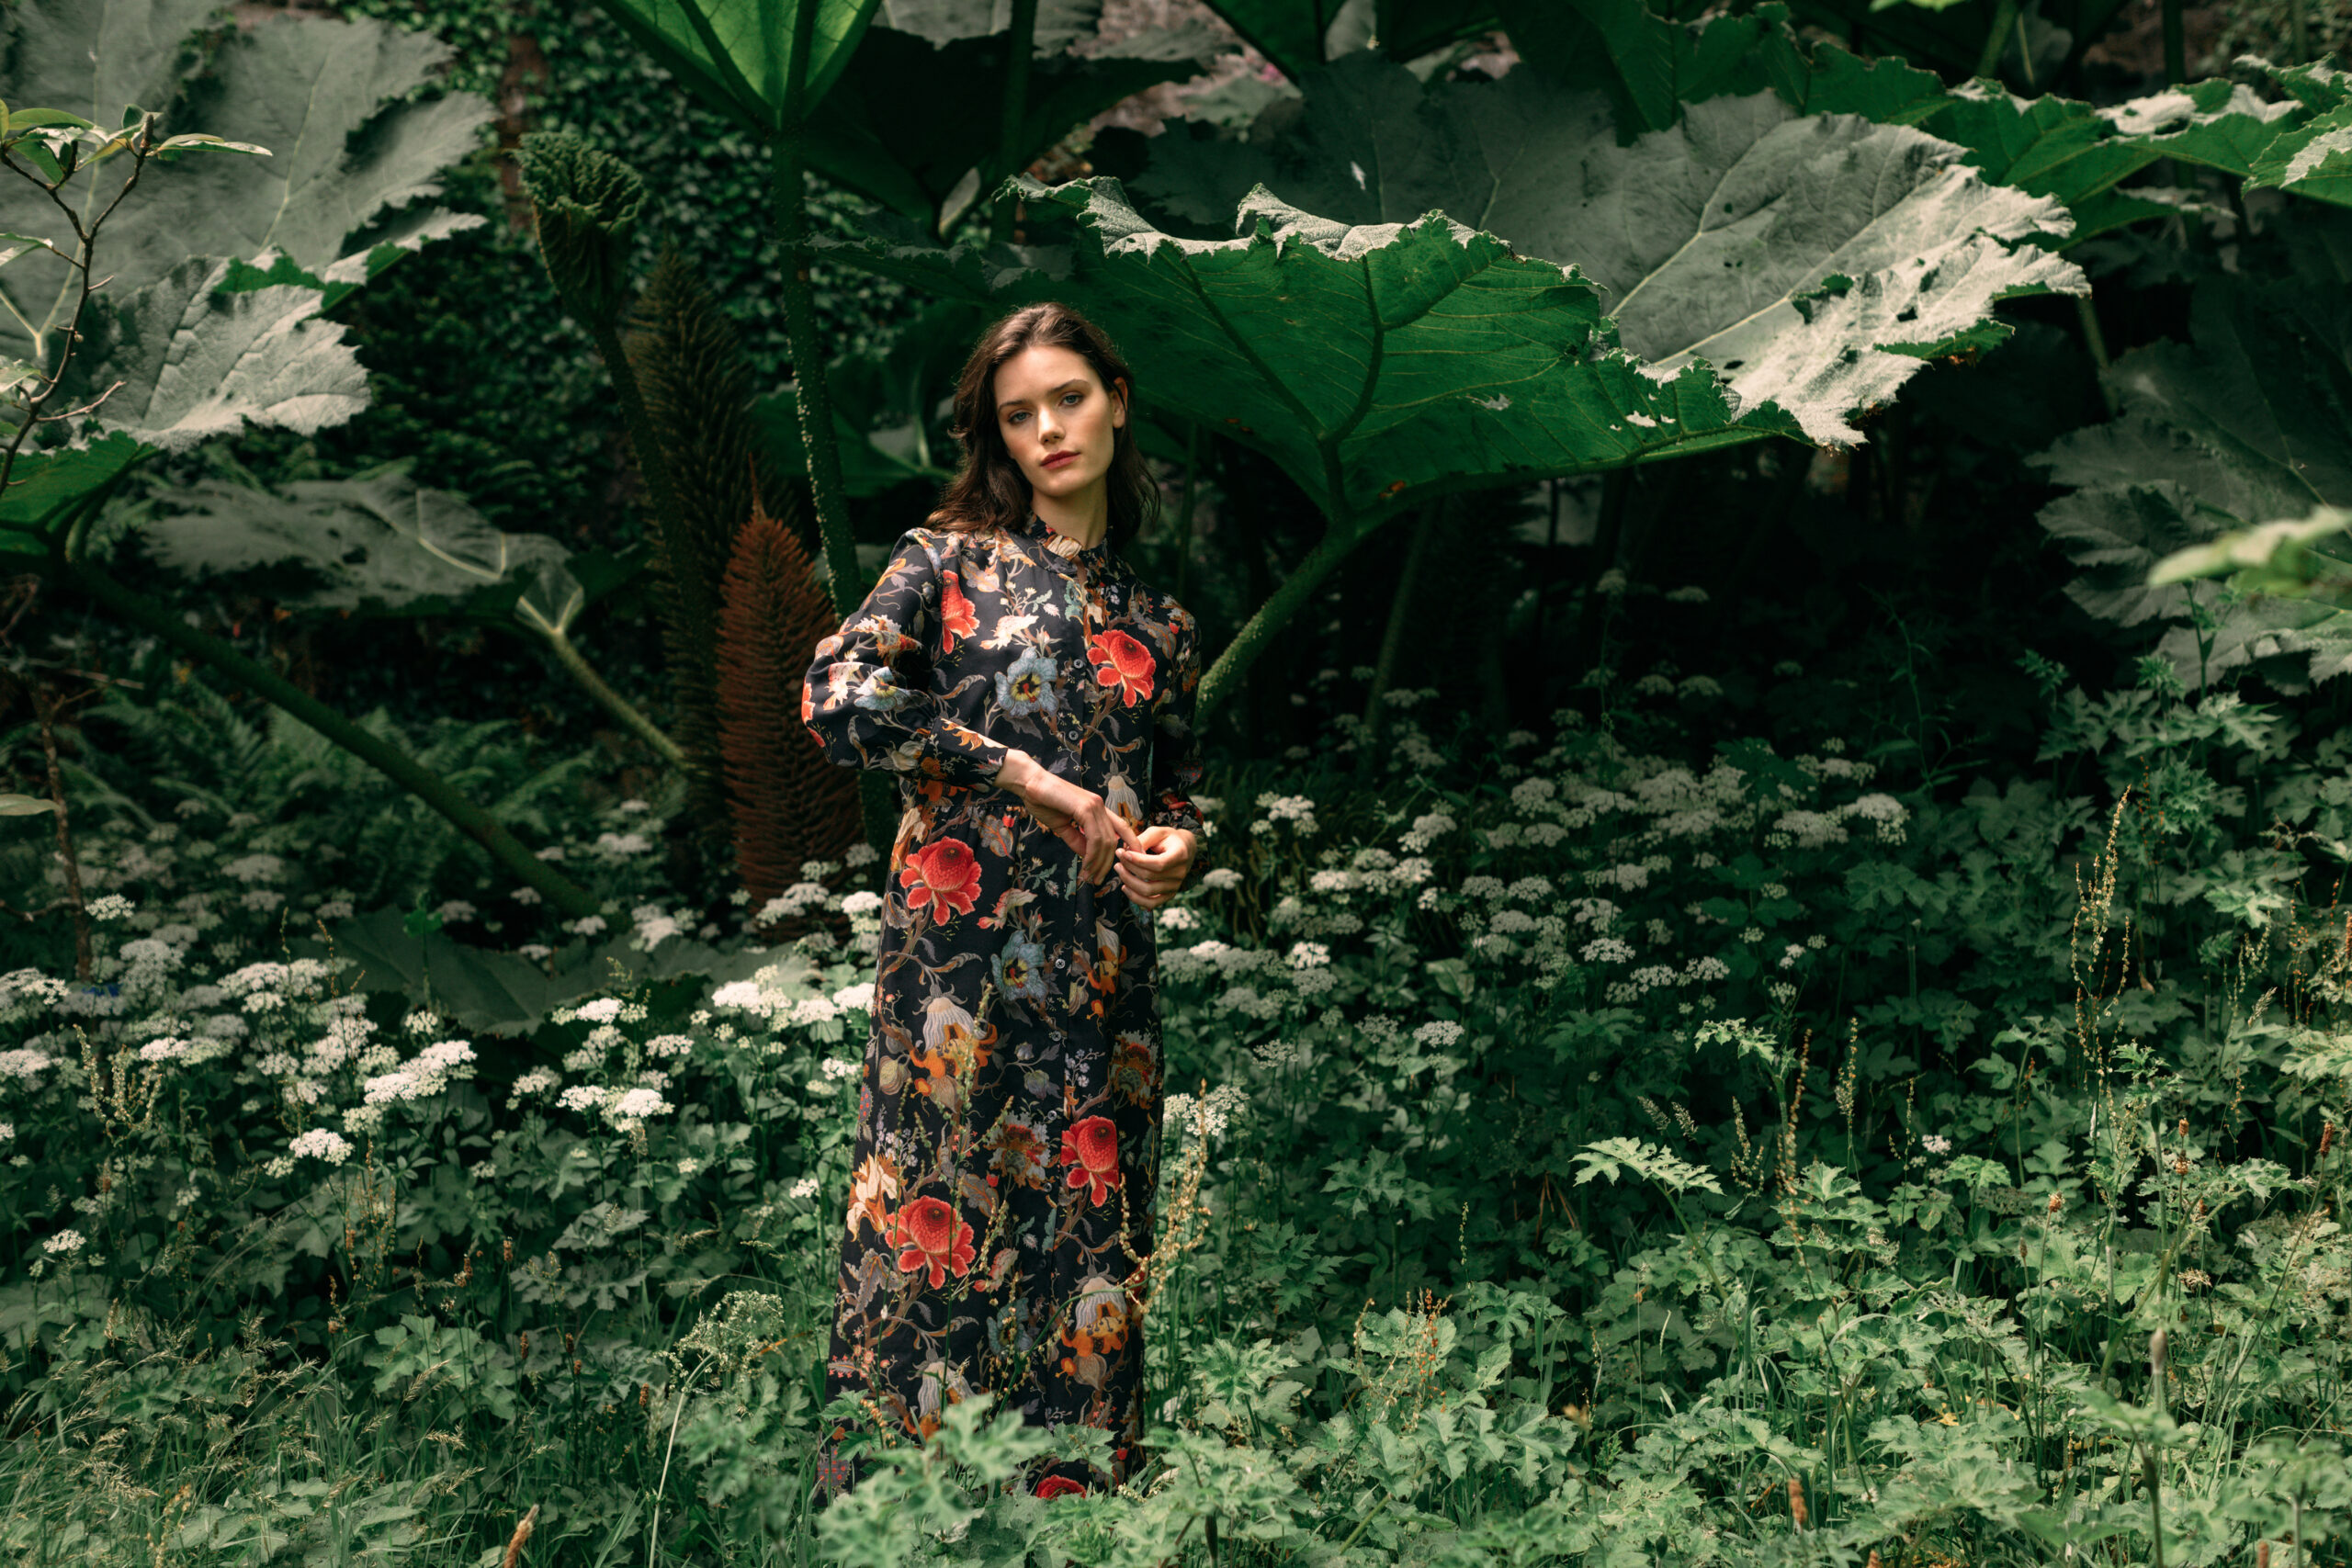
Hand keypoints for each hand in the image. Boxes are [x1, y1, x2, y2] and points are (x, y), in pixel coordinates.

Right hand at [997, 750, 1138, 884]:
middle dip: (1106, 864)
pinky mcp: (1085, 808)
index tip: (1130, 864)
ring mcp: (1095, 806)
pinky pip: (1095, 837)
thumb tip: (1087, 857)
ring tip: (1088, 876)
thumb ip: (1077, 840)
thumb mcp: (1063, 826)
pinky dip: (1091, 854)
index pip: (1122, 828)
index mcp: (1097, 809)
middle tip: (1096, 880)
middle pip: (1113, 841)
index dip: (1131, 844)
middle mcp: (1100, 806)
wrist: (1029, 784)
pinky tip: (1085, 865)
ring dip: (1098, 863)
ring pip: (1105, 841)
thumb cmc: (1044, 802)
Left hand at [1115, 825, 1194, 910]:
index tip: (1123, 853)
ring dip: (1129, 882)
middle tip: (1118, 857)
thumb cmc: (1168, 838)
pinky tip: (1125, 887)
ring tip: (1119, 869)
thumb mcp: (1157, 832)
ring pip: (1148, 891)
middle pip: (1149, 877)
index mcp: (1180, 855)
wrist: (1185, 849)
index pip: (1158, 864)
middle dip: (1129, 867)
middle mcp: (1180, 873)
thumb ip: (1142, 840)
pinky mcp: (1169, 895)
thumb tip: (1126, 851)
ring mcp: (1175, 886)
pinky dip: (1136, 898)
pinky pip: (1151, 904)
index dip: (1138, 861)